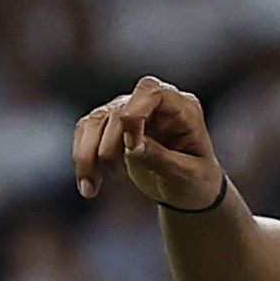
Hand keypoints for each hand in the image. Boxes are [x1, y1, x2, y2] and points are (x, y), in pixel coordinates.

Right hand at [71, 75, 227, 213]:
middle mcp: (154, 104)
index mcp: (182, 108)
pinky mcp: (111, 124)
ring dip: (88, 155)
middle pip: (119, 110)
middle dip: (111, 145)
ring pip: (95, 121)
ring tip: (91, 189)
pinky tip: (88, 187)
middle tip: (119, 176)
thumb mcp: (188, 175)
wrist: (189, 189)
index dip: (136, 113)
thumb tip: (132, 147)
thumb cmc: (197, 180)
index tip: (131, 146)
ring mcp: (130, 110)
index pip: (152, 91)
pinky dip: (82, 159)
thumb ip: (162, 159)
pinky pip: (86, 132)